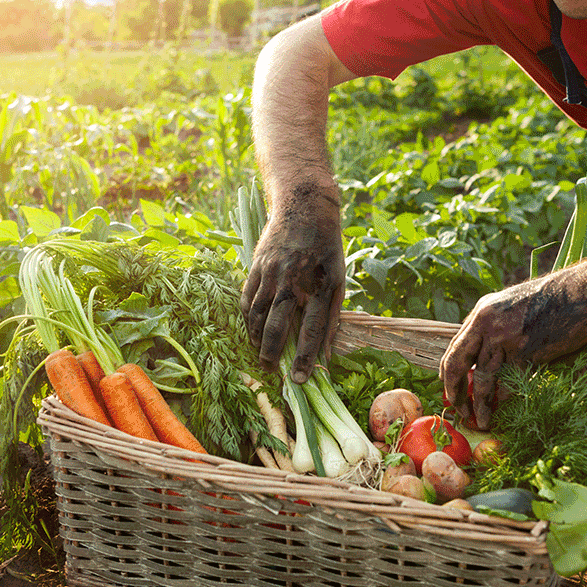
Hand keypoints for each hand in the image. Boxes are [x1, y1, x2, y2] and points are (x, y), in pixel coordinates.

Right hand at [241, 211, 344, 382]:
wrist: (305, 207)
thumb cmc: (326, 249)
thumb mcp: (339, 280)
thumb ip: (332, 317)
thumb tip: (327, 354)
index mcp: (320, 286)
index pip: (311, 331)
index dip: (304, 358)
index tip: (299, 379)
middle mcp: (294, 281)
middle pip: (277, 326)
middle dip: (271, 353)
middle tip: (269, 370)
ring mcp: (272, 273)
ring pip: (257, 314)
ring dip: (255, 338)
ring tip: (258, 353)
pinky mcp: (257, 265)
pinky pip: (247, 298)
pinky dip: (247, 317)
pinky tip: (250, 329)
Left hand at [440, 271, 586, 427]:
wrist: (582, 293)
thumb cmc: (553, 300)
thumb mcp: (511, 306)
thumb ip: (493, 326)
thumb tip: (481, 355)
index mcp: (480, 312)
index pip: (454, 348)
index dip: (450, 373)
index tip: (452, 390)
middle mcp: (486, 324)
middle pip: (457, 364)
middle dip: (454, 391)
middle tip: (457, 410)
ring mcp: (504, 338)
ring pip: (482, 380)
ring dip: (480, 405)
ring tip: (483, 422)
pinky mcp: (525, 351)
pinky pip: (509, 384)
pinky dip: (506, 402)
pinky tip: (506, 413)